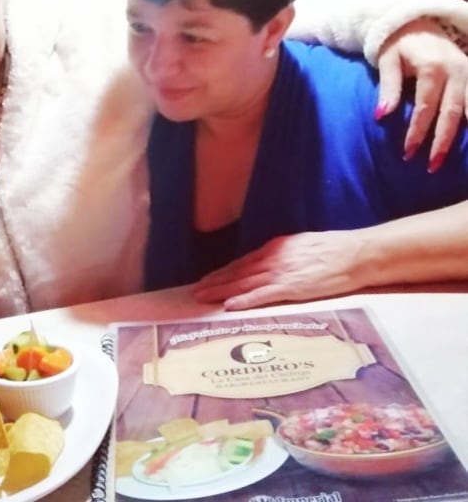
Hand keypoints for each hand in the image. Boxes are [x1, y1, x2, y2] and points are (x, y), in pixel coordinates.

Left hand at [190, 231, 368, 309]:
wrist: (357, 254)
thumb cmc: (335, 250)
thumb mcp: (302, 246)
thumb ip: (284, 255)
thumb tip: (271, 265)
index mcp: (275, 248)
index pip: (243, 263)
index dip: (224, 272)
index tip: (208, 279)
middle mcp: (273, 259)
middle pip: (237, 273)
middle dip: (215, 282)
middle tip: (196, 291)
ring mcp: (281, 273)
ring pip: (243, 284)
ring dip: (221, 291)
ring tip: (202, 298)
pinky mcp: (292, 288)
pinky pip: (262, 296)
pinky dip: (244, 300)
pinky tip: (229, 305)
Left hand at [375, 17, 467, 168]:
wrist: (419, 22)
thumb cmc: (399, 45)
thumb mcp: (388, 61)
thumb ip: (388, 88)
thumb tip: (381, 116)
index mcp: (433, 68)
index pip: (425, 108)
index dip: (417, 132)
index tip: (408, 153)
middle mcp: (457, 71)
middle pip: (452, 114)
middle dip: (442, 142)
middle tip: (431, 166)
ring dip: (465, 135)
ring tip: (459, 160)